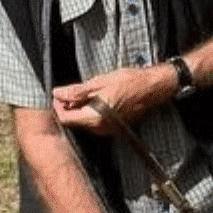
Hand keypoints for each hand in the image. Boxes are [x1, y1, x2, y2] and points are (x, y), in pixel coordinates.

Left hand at [52, 64, 174, 132]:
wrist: (154, 88)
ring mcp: (109, 130)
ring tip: (84, 92)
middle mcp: (101, 129)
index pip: (66, 118)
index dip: (58, 106)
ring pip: (85, 122)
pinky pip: (96, 122)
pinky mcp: (115, 127)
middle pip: (74, 122)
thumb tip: (57, 93)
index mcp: (94, 118)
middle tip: (68, 92)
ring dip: (79, 109)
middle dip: (68, 107)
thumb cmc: (129, 83)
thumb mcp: (98, 82)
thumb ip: (75, 91)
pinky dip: (91, 111)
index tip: (58, 94)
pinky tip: (96, 98)